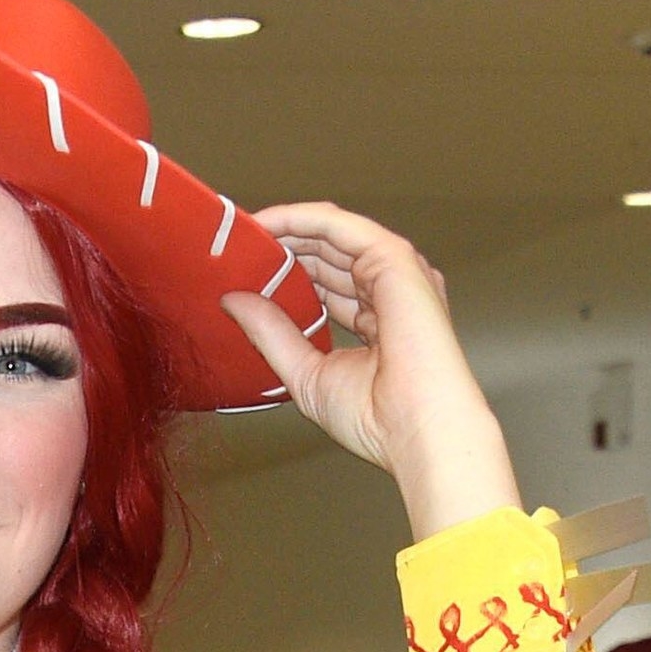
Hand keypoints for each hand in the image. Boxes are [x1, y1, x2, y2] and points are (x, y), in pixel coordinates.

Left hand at [225, 203, 518, 540]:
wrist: (417, 431)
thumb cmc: (376, 419)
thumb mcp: (306, 373)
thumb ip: (272, 334)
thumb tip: (233, 302)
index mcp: (377, 320)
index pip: (327, 283)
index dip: (287, 274)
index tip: (244, 273)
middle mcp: (389, 290)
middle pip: (328, 255)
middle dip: (282, 248)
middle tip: (233, 249)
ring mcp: (394, 271)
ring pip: (332, 235)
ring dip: (286, 229)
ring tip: (240, 233)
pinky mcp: (393, 258)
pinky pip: (340, 226)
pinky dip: (301, 220)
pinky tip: (265, 224)